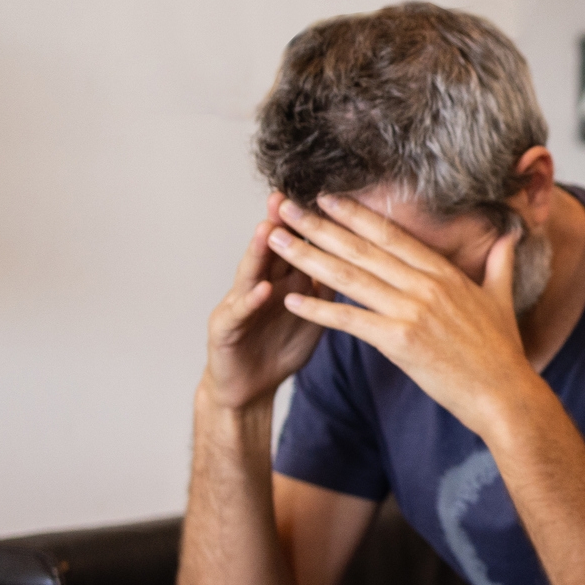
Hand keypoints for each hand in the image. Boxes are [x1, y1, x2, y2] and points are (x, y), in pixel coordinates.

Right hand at [202, 195, 331, 411]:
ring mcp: (239, 305)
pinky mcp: (225, 330)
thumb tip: (359, 261)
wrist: (250, 388)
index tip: (321, 196)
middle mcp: (259, 285)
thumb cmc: (280, 347)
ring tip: (269, 229)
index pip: (296, 246)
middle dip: (279, 223)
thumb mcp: (313, 314)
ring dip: (259, 252)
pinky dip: (251, 300)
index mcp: (284, 281)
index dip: (307, 224)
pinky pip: (240, 313)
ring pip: (250, 273)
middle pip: (271, 251)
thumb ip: (326, 287)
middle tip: (285, 196)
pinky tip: (262, 289)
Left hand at [266, 195, 538, 436]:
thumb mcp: (501, 299)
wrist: (505, 394)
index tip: (327, 198)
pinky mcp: (400, 341)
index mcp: (445, 273)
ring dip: (308, 258)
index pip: (392, 236)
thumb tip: (510, 235)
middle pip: (362, 249)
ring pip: (350, 277)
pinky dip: (319, 309)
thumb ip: (500, 264)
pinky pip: (351, 320)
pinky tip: (292, 299)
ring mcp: (412, 311)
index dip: (356, 215)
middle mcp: (426, 285)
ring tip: (277, 242)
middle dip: (319, 226)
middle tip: (287, 208)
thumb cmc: (503, 352)